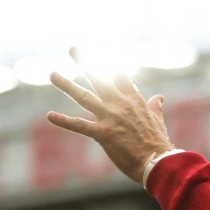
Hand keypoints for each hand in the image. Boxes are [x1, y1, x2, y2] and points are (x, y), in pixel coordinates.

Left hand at [47, 47, 173, 182]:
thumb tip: (159, 98)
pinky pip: (79, 125)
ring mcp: (110, 117)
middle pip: (100, 78)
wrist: (157, 163)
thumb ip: (155, 107)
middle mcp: (120, 104)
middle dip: (85, 61)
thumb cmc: (158, 144)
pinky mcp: (103, 134)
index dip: (111, 59)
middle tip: (73, 48)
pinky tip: (50, 115)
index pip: (120, 75)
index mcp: (133, 100)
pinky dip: (64, 120)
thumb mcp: (158, 120)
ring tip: (52, 74)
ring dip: (67, 85)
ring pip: (84, 97)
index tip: (102, 46)